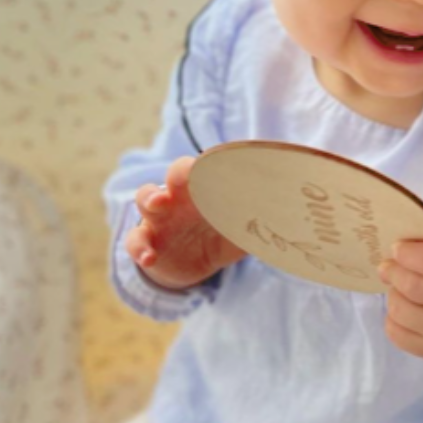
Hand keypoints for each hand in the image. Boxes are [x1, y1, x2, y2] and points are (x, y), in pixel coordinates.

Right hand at [124, 156, 247, 290]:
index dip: (210, 164)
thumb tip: (288, 221)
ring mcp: (159, 216)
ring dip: (150, 198)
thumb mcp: (240, 229)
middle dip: (180, 172)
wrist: (193, 261)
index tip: (219, 161)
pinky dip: (140, 248)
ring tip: (158, 204)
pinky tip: (150, 258)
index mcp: (204, 188)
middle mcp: (180, 195)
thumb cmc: (220, 232)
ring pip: (145, 198)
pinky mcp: (147, 240)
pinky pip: (135, 240)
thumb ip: (258, 223)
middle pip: (174, 175)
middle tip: (187, 175)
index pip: (205, 168)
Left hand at [378, 224, 422, 360]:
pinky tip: (404, 307)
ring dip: (393, 293)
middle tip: (388, 264)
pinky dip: (392, 317)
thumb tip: (404, 229)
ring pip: (402, 310)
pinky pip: (397, 334)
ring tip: (399, 286)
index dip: (410, 252)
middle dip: (394, 271)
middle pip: (415, 287)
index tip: (397, 247)